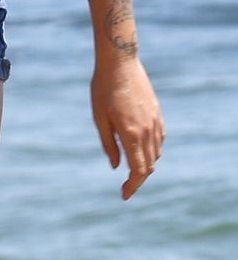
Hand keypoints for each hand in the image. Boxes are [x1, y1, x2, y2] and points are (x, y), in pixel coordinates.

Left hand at [90, 54, 163, 199]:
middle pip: (149, 165)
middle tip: (125, 187)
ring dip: (146, 165)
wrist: (120, 63)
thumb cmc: (103, 90)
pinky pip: (159, 140)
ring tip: (131, 169)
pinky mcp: (157, 114)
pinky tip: (142, 150)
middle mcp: (147, 131)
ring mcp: (155, 122)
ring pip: (156, 153)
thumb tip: (115, 167)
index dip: (132, 186)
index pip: (138, 171)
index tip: (124, 195)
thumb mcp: (99, 119)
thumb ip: (109, 145)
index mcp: (131, 134)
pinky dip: (152, 151)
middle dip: (138, 179)